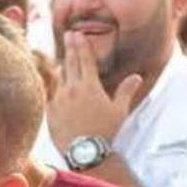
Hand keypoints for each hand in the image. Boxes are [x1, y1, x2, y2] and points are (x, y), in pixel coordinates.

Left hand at [46, 31, 144, 153]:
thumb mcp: (119, 110)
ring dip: (62, 67)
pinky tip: (54, 84)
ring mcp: (58, 100)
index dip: (81, 45)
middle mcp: (72, 89)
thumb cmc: (106, 131)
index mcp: (90, 86)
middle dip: (70, 48)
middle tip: (68, 35)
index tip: (77, 33)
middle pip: (70, 63)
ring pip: (59, 77)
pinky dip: (54, 88)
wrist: (86, 152)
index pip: (84, 59)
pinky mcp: (50, 111)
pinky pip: (51, 94)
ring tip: (63, 59)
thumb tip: (137, 77)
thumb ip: (126, 90)